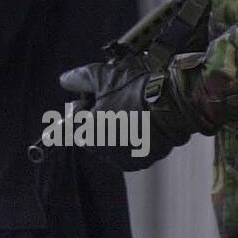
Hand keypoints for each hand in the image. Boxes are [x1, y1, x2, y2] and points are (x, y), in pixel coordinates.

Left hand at [57, 57, 193, 171]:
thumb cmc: (134, 90)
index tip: (96, 96)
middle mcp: (104, 152)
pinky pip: (130, 150)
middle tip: (116, 101)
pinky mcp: (142, 161)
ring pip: (111, 142)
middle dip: (99, 119)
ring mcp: (124, 159)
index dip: (84, 107)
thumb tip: (63, 80)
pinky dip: (132, 138)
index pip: (75, 123)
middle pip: (93, 134)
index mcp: (89, 134)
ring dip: (116, 129)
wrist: (174, 105)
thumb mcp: (102, 76)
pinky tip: (141, 122)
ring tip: (132, 110)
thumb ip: (79, 79)